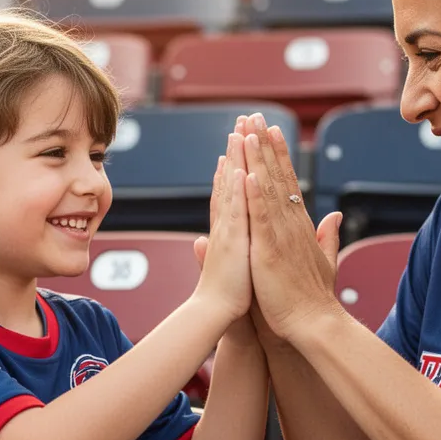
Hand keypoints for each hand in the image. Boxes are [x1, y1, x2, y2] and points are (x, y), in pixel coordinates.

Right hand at [192, 132, 250, 321]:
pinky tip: (237, 168)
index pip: (231, 192)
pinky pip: (233, 210)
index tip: (237, 145)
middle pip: (228, 182)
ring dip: (234, 161)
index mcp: (229, 229)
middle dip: (234, 153)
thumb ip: (221, 249)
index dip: (233, 167)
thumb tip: (202, 242)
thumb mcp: (230, 264)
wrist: (215, 314)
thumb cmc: (227, 296)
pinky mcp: (230, 241)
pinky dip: (234, 189)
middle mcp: (225, 224)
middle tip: (238, 125)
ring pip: (230, 189)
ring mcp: (226, 230)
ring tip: (237, 133)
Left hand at [241, 113, 343, 342]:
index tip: (271, 130)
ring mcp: (280, 236)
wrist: (313, 324)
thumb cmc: (311, 298)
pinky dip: (254, 196)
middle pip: (277, 177)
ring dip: (257, 160)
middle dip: (265, 146)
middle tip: (255, 116)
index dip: (279, 155)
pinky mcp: (269, 251)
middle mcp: (291, 225)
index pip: (287, 182)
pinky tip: (247, 174)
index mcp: (299, 226)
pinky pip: (260, 219)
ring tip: (248, 132)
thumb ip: (328, 236)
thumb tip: (337, 215)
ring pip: (267, 191)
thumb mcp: (323, 260)